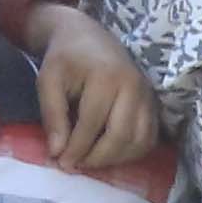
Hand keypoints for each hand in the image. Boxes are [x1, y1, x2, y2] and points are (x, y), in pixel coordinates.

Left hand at [24, 0, 155, 170]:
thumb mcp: (48, 80)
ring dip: (115, 159)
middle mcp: (133, 86)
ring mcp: (148, 96)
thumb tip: (57, 152)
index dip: (76, 148)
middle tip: (76, 165)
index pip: (92, 123)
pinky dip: (131, 153)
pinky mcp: (154, 105)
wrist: (87, 36)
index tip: (61, 163)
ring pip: (138, 141)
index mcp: (106, 76)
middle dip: (97, 158)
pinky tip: (111, 154)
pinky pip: (148, 139)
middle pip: (120, 136)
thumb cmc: (65, 58)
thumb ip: (52, 115)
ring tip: (91, 161)